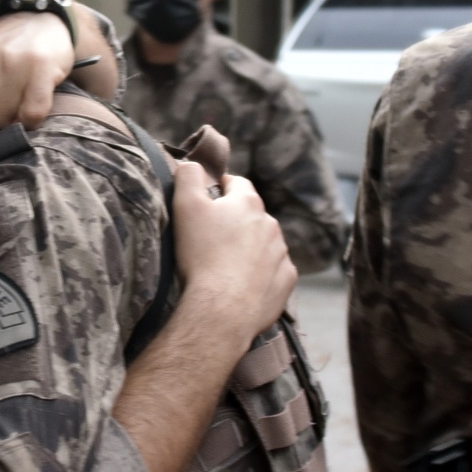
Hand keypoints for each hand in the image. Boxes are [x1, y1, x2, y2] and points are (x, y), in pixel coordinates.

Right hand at [171, 163, 296, 341]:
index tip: (208, 200)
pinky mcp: (286, 280)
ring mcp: (281, 254)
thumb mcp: (185, 206)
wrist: (222, 308)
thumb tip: (192, 163)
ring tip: (225, 265)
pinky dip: (261, 273)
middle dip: (235, 221)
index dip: (221, 188)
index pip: (237, 183)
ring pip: (264, 243)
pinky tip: (242, 284)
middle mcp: (271, 224)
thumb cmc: (202, 255)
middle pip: (252, 215)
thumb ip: (188, 176)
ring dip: (249, 248)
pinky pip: (274, 271)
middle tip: (211, 238)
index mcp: (248, 203)